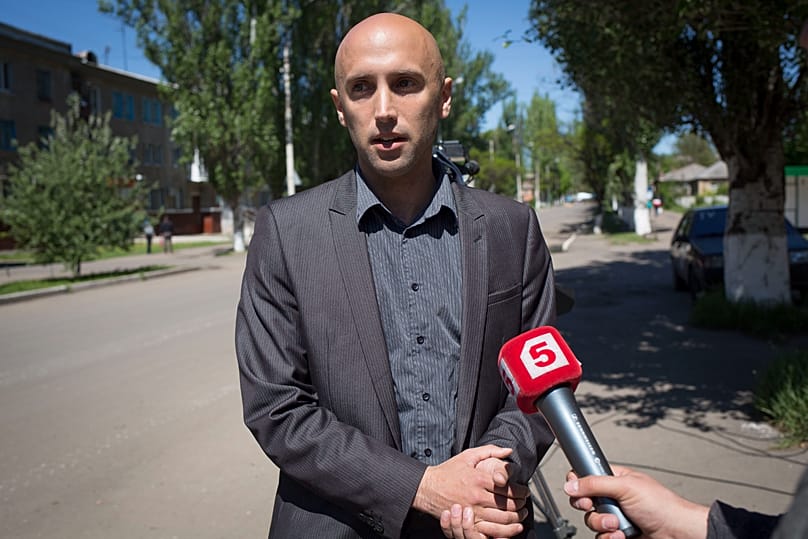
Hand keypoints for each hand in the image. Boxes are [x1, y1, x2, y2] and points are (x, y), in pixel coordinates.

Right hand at [413, 445, 527, 537]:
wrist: (427, 487)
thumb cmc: (448, 471)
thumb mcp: (468, 456)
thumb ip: (490, 451)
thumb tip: (509, 451)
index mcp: (479, 479)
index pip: (508, 488)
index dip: (521, 491)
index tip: (525, 492)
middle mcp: (477, 496)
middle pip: (507, 505)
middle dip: (520, 506)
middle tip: (524, 504)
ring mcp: (471, 511)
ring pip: (501, 520)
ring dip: (515, 519)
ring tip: (520, 516)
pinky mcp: (466, 522)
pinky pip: (489, 531)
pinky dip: (502, 531)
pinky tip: (508, 528)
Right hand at [564, 465, 709, 538]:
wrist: (677, 534)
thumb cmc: (662, 506)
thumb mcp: (625, 487)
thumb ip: (595, 483)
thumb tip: (571, 484)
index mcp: (614, 479)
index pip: (586, 476)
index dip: (578, 484)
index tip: (579, 491)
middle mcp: (613, 498)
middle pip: (584, 501)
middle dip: (590, 507)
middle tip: (596, 506)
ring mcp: (615, 517)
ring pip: (591, 521)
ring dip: (602, 524)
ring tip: (618, 524)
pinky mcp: (618, 535)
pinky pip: (601, 537)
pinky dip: (609, 538)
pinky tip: (621, 535)